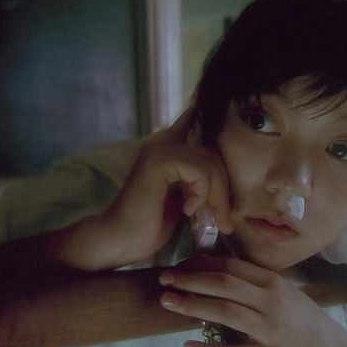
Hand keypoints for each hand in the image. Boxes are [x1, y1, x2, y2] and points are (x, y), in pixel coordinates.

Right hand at [83, 108, 232, 268]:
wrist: (121, 241)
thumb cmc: (151, 225)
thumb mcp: (183, 200)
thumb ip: (198, 183)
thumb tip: (225, 179)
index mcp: (167, 149)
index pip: (193, 118)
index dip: (206, 111)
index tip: (216, 105)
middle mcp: (161, 143)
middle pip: (212, 152)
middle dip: (223, 187)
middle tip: (222, 217)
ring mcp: (158, 150)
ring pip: (209, 163)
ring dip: (217, 195)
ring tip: (210, 217)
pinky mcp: (158, 162)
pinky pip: (199, 170)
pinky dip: (202, 193)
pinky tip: (189, 209)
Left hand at [158, 256, 346, 346]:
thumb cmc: (301, 316)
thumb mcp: (282, 290)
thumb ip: (254, 281)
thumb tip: (215, 270)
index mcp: (272, 282)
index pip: (232, 267)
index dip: (201, 264)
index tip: (180, 265)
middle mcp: (270, 302)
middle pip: (224, 285)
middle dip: (191, 280)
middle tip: (165, 279)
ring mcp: (269, 329)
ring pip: (226, 313)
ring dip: (193, 306)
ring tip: (168, 302)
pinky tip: (188, 346)